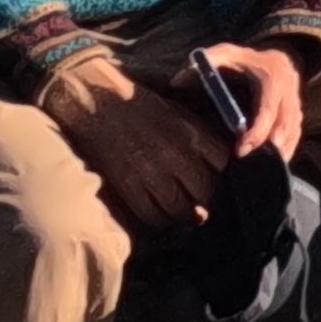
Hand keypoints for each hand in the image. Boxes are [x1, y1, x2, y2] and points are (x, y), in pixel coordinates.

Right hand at [47, 57, 233, 230]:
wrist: (98, 102)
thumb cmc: (139, 105)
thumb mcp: (178, 111)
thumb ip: (198, 136)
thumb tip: (214, 165)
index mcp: (193, 132)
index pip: (222, 162)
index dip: (218, 171)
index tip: (210, 173)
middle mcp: (177, 154)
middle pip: (204, 190)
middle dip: (202, 196)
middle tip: (195, 199)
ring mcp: (152, 173)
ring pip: (180, 208)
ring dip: (182, 213)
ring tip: (179, 211)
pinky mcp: (129, 186)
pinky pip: (152, 215)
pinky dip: (158, 220)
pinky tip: (158, 215)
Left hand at [195, 39, 306, 163]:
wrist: (280, 56)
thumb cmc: (246, 59)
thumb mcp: (227, 53)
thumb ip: (207, 61)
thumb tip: (177, 80)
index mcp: (272, 78)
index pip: (267, 110)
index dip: (256, 132)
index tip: (240, 150)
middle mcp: (288, 91)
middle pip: (284, 125)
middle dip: (270, 147)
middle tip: (251, 166)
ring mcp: (296, 104)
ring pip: (293, 132)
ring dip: (280, 152)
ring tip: (262, 169)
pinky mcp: (298, 115)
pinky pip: (296, 135)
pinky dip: (287, 150)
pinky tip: (273, 163)